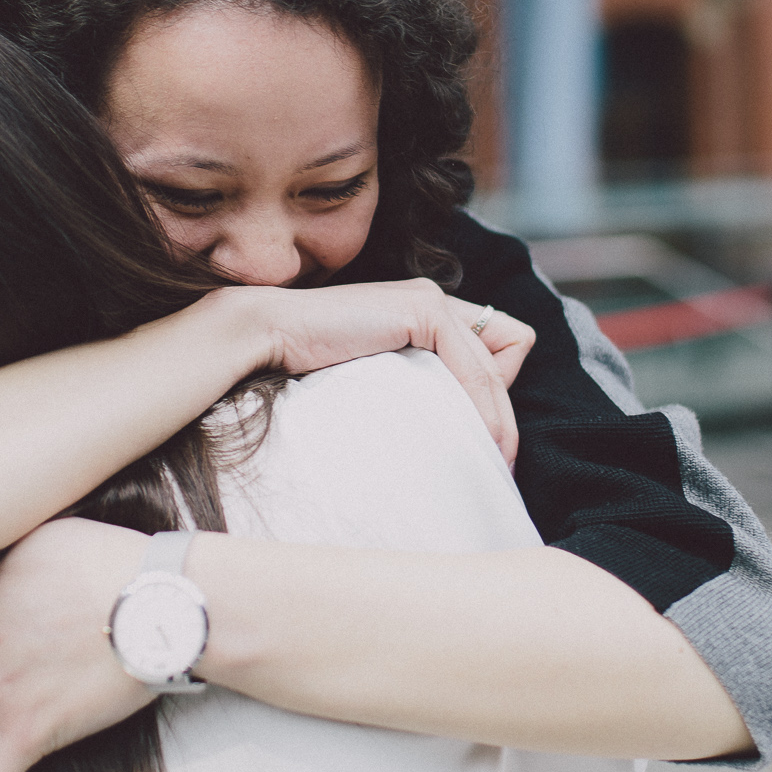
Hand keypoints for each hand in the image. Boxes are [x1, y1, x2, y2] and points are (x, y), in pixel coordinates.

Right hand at [213, 281, 534, 462]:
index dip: (494, 395)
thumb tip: (462, 434)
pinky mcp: (425, 310)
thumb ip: (416, 391)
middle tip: (496, 471)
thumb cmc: (306, 374)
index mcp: (425, 316)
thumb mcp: (378, 386)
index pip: (501, 348)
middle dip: (504, 422)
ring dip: (497, 425)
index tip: (475, 441)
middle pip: (506, 363)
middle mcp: (435, 302)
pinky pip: (475, 368)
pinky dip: (480, 410)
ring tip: (486, 465)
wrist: (266, 341)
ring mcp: (431, 301)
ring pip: (495, 370)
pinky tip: (470, 440)